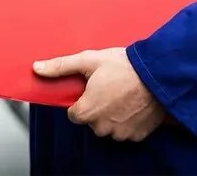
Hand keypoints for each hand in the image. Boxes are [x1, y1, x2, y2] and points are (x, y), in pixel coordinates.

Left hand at [32, 47, 165, 141]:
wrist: (159, 74)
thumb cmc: (124, 67)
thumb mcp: (88, 60)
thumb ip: (61, 66)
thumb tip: (37, 68)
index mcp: (87, 111)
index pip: (74, 113)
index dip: (82, 100)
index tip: (91, 89)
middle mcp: (102, 127)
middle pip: (92, 121)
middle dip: (97, 107)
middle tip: (109, 88)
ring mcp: (121, 133)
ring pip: (109, 127)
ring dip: (112, 115)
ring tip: (122, 94)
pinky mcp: (138, 135)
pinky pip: (127, 131)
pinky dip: (128, 120)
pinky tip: (133, 104)